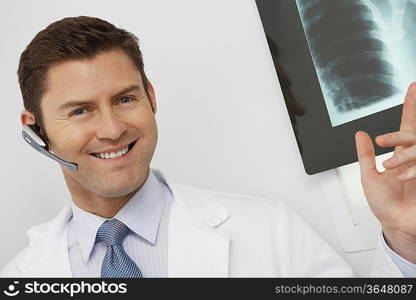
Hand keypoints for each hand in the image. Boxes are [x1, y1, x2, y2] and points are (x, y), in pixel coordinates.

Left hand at [355, 83, 415, 263]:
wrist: (396, 225)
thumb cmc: (383, 204)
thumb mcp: (369, 177)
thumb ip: (365, 155)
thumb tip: (360, 134)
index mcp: (401, 155)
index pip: (408, 126)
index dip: (411, 107)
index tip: (414, 87)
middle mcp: (415, 157)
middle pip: (415, 132)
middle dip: (409, 120)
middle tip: (400, 115)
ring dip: (405, 155)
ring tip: (390, 168)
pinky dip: (411, 168)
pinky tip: (401, 176)